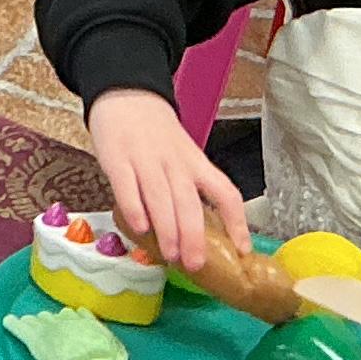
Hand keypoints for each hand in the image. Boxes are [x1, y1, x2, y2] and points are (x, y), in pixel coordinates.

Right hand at [82, 86, 252, 272]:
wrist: (126, 94)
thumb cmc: (155, 134)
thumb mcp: (182, 156)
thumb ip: (187, 189)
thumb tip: (195, 235)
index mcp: (196, 164)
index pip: (225, 192)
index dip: (237, 222)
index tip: (242, 250)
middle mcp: (175, 163)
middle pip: (190, 201)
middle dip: (195, 236)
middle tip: (196, 265)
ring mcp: (146, 160)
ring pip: (162, 197)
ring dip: (168, 229)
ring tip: (172, 256)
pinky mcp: (118, 159)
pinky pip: (128, 186)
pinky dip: (134, 208)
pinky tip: (140, 229)